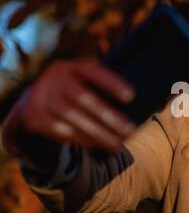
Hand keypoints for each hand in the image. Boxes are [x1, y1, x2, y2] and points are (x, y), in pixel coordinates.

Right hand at [2, 60, 135, 156]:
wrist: (32, 101)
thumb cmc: (71, 91)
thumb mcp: (80, 82)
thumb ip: (100, 89)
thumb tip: (132, 107)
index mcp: (71, 68)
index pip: (93, 72)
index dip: (112, 84)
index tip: (131, 96)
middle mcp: (54, 79)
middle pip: (84, 98)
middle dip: (109, 116)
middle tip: (130, 130)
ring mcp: (42, 98)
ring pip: (75, 119)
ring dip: (100, 134)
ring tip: (118, 143)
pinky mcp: (36, 118)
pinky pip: (63, 132)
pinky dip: (83, 139)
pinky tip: (98, 144)